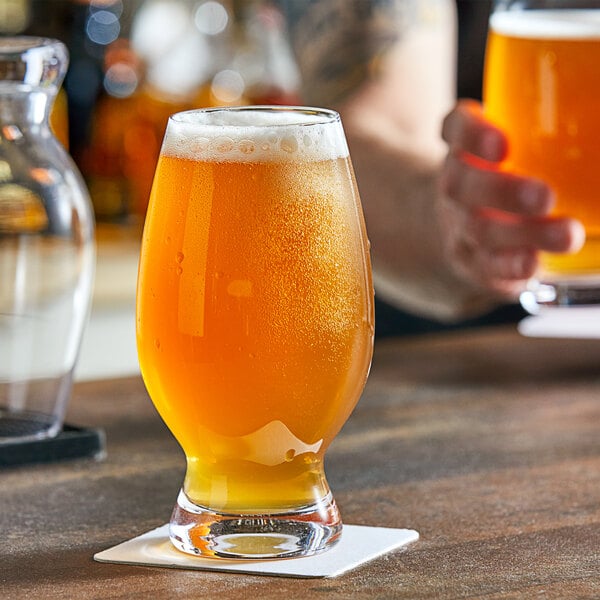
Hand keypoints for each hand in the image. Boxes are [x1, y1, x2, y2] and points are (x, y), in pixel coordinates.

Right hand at [439, 100, 584, 299]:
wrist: (465, 223)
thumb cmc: (507, 172)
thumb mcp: (518, 144)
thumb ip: (556, 135)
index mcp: (465, 146)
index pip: (456, 129)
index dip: (473, 135)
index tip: (501, 144)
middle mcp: (456, 184)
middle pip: (463, 185)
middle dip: (503, 192)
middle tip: (544, 196)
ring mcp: (460, 225)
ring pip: (479, 229)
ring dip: (523, 233)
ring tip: (568, 234)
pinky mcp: (472, 260)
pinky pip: (484, 265)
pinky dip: (509, 266)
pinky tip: (533, 264)